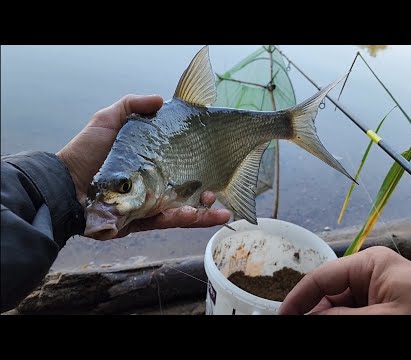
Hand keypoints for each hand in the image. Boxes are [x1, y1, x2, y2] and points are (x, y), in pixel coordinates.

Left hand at [57, 95, 230, 235]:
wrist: (64, 186)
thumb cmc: (85, 152)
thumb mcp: (107, 120)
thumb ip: (132, 106)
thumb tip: (162, 99)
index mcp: (147, 163)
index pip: (178, 163)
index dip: (196, 163)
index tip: (213, 158)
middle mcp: (151, 185)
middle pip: (186, 189)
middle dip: (206, 191)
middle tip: (218, 188)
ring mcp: (148, 204)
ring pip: (182, 208)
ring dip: (204, 210)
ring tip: (222, 209)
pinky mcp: (142, 221)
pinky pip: (167, 221)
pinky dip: (186, 219)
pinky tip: (202, 215)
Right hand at [279, 246, 410, 314]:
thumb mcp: (382, 318)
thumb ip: (340, 319)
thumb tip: (307, 318)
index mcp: (368, 264)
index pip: (321, 278)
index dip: (298, 298)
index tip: (282, 316)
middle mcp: (369, 275)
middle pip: (328, 296)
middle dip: (313, 312)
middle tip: (296, 324)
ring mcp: (376, 293)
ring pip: (339, 308)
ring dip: (327, 318)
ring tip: (310, 323)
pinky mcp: (383, 308)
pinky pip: (354, 314)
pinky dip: (342, 321)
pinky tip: (332, 324)